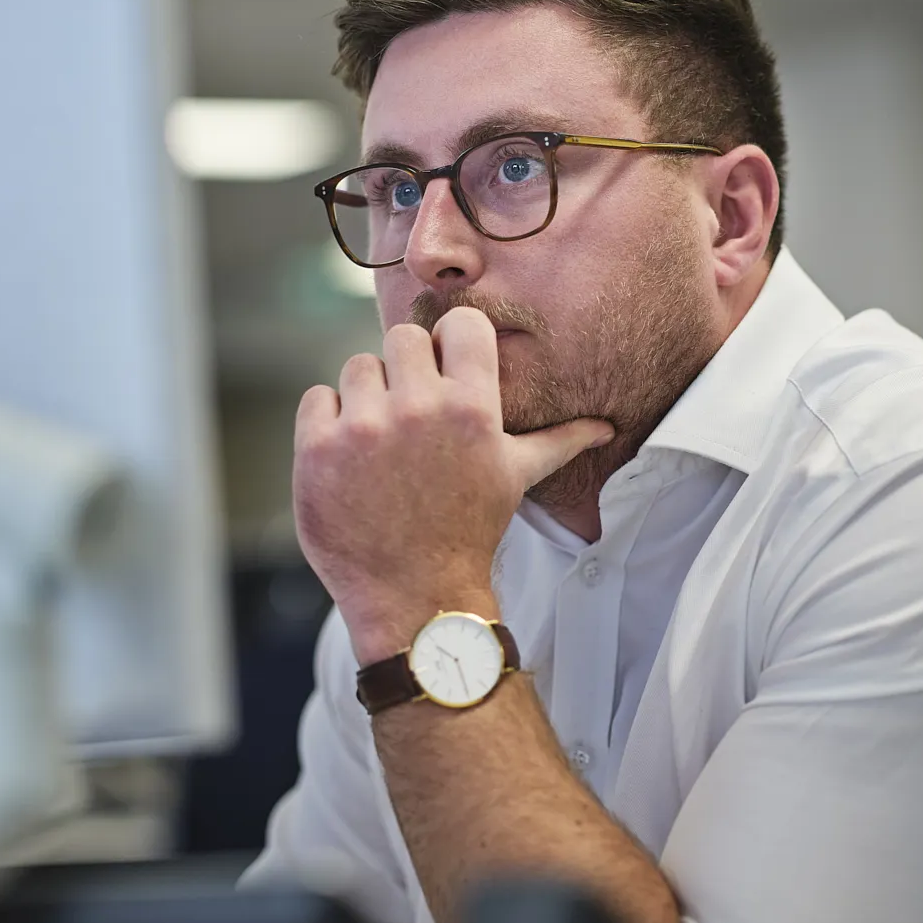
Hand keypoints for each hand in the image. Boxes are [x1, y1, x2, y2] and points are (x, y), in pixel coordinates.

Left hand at [294, 305, 612, 663]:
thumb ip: (559, 440)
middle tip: (411, 414)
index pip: (461, 323)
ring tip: (380, 442)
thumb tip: (605, 425)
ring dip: (366, 397)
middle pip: (403, 337)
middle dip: (407, 370)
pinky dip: (328, 421)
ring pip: (358, 366)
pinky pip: (316, 398)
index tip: (447, 371)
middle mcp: (419, 410)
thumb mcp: (516, 478)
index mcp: (473, 409)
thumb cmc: (469, 532)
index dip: (452, 343)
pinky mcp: (318, 449)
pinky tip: (349, 457)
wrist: (417, 598)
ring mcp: (364, 428)